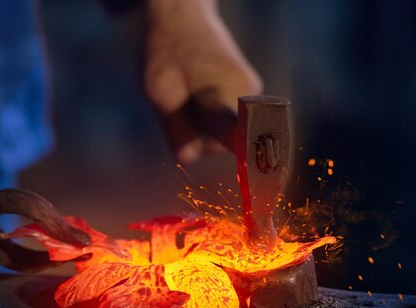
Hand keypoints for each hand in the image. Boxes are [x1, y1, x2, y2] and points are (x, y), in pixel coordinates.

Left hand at [144, 0, 261, 162]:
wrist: (184, 19)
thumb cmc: (168, 50)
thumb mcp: (158, 88)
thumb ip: (174, 126)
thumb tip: (188, 159)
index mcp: (225, 91)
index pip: (241, 131)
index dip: (251, 153)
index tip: (267, 168)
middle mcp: (247, 96)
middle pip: (221, 143)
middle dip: (195, 136)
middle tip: (177, 102)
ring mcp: (251, 97)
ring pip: (221, 136)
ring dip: (198, 126)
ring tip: (187, 94)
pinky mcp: (248, 99)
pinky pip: (223, 125)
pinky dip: (204, 118)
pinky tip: (197, 96)